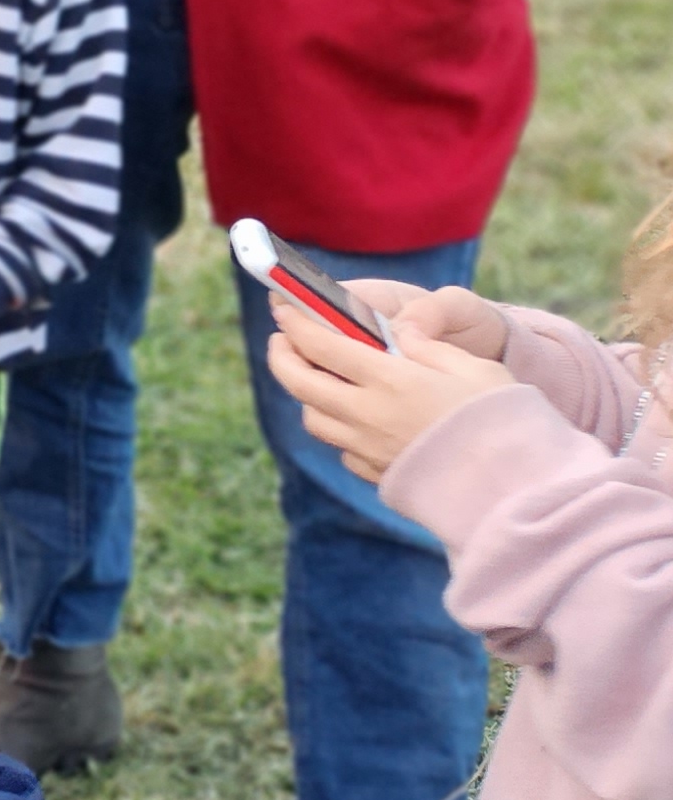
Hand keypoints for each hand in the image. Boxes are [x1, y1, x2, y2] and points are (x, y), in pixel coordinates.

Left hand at [266, 295, 515, 484]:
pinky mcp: (378, 476)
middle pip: (300, 382)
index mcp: (389, 380)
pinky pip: (342, 450)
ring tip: (320, 378)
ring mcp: (368, 450)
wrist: (517, 489)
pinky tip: (356, 419)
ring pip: (314, 419)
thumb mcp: (474, 367)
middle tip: (283, 340)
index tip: (284, 310)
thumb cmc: (504, 419)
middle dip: (282, 355)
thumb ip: (428, 346)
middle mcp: (367, 415)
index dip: (296, 324)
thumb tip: (398, 333)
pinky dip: (339, 430)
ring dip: (309, 395)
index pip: (322, 344)